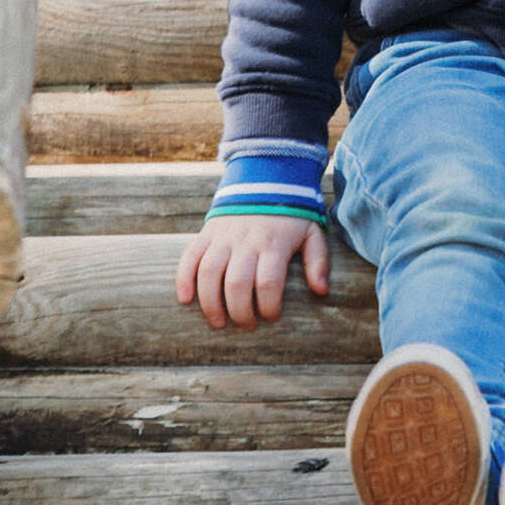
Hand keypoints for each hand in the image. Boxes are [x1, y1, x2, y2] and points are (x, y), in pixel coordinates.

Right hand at [176, 208, 329, 328]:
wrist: (265, 178)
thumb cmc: (291, 215)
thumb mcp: (313, 232)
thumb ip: (318, 261)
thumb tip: (320, 291)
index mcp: (273, 244)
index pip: (268, 282)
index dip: (269, 306)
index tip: (272, 318)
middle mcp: (245, 241)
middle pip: (236, 283)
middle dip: (239, 312)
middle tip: (246, 326)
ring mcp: (223, 237)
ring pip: (209, 273)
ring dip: (210, 303)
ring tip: (218, 322)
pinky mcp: (206, 233)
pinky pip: (189, 256)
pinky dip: (184, 279)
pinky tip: (185, 300)